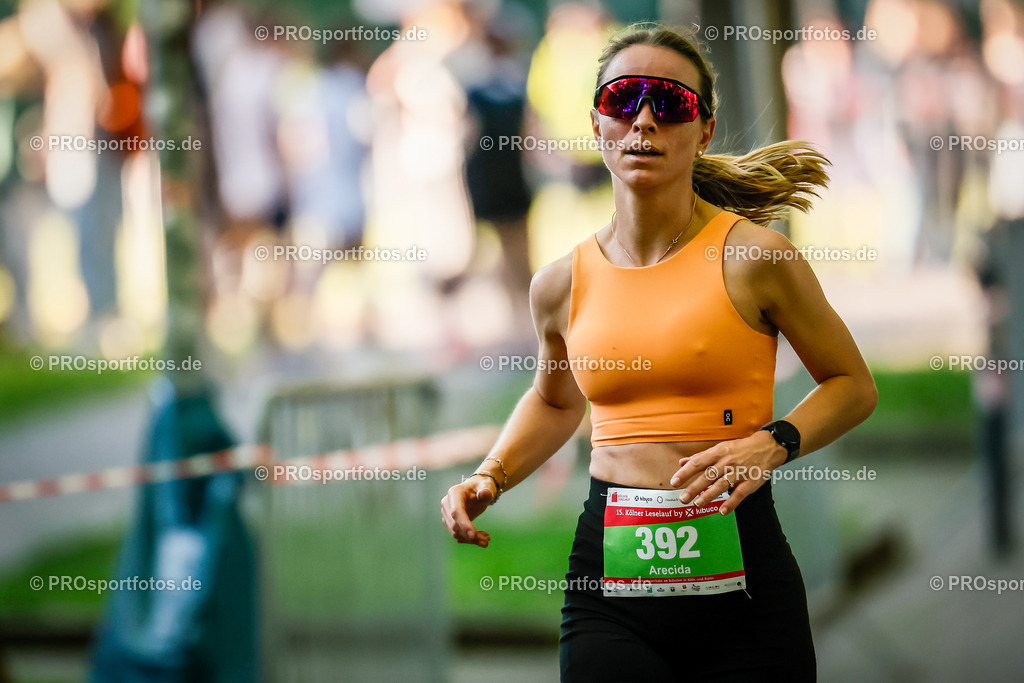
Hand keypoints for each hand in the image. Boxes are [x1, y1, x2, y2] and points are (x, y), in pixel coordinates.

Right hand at [441, 475, 496, 546]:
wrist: (477, 490)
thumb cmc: (482, 486)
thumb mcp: (487, 486)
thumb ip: (486, 490)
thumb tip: (484, 494)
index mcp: (454, 493)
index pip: (456, 511)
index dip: (464, 524)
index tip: (473, 535)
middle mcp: (447, 503)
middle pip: (455, 525)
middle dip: (470, 535)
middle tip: (487, 540)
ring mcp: (446, 514)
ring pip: (456, 532)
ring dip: (471, 539)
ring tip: (486, 539)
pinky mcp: (449, 522)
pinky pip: (458, 534)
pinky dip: (469, 539)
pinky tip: (481, 538)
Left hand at [668, 431, 786, 515]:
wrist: (766, 448)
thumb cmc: (740, 448)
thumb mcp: (719, 448)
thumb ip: (701, 457)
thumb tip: (682, 462)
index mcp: (718, 452)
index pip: (698, 463)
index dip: (685, 473)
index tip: (674, 482)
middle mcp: (727, 462)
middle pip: (707, 476)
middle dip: (693, 488)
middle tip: (683, 498)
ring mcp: (739, 473)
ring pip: (721, 485)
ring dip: (708, 496)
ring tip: (697, 504)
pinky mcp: (750, 482)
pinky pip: (739, 494)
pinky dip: (731, 503)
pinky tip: (722, 511)